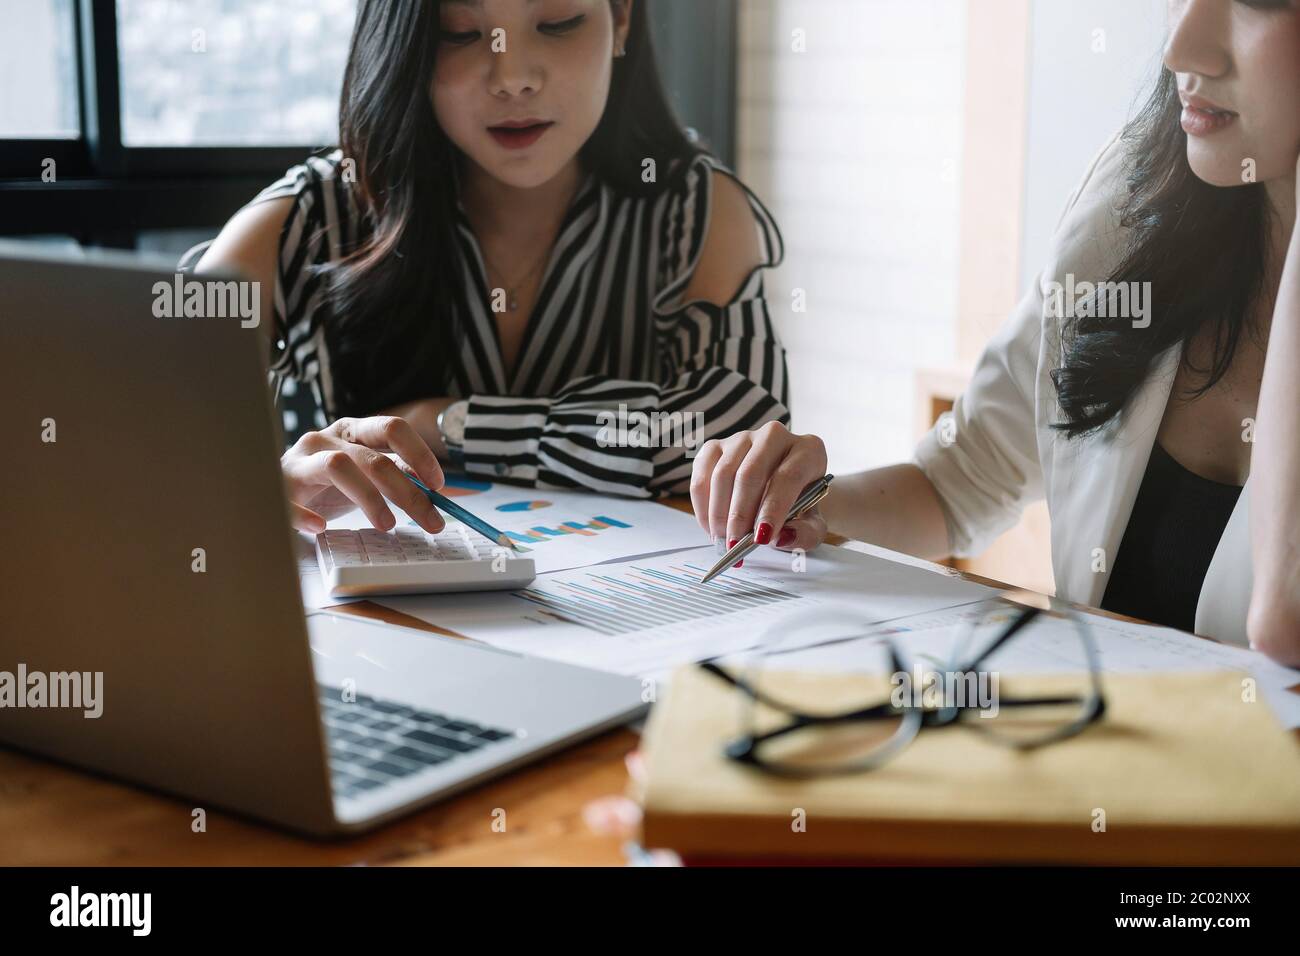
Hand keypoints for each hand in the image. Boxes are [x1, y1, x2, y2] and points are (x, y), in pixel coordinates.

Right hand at [280, 416, 445, 533]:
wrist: (269, 487)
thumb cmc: (323, 481)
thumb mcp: (363, 472)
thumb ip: (394, 471)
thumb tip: (432, 485)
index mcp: (351, 430)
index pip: (392, 428)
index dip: (420, 454)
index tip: (439, 484)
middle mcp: (325, 439)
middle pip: (372, 457)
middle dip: (407, 491)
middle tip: (430, 520)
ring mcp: (299, 461)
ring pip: (338, 466)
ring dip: (368, 498)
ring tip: (387, 525)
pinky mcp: (278, 487)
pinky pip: (289, 499)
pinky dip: (305, 514)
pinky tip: (321, 527)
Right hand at [690, 421, 828, 553]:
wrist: (780, 491)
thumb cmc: (798, 506)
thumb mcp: (811, 526)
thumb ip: (805, 534)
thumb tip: (781, 537)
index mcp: (809, 450)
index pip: (788, 476)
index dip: (772, 509)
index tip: (761, 537)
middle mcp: (775, 435)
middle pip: (750, 473)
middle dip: (739, 514)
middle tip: (735, 544)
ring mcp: (743, 438)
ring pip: (723, 474)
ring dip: (718, 512)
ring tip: (722, 538)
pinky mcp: (717, 446)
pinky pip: (702, 474)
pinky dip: (703, 504)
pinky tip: (711, 525)